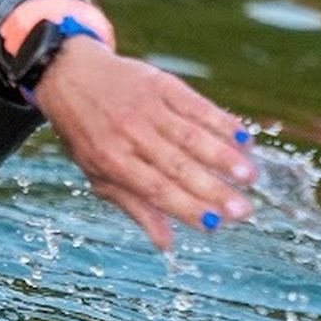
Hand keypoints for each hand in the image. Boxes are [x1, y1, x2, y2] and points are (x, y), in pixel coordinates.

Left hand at [31, 37, 256, 250]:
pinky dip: (221, 122)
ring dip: (223, 158)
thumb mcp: (97, 173)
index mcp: (110, 160)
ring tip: (250, 177)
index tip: (215, 224)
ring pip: (191, 136)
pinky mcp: (161, 84)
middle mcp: (129, 134)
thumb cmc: (87, 134)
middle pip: (178, 166)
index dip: (185, 207)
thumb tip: (165, 245)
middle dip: (213, 190)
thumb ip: (134, 206)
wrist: (70, 76)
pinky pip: (196, 105)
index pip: (154, 189)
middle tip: (244, 211)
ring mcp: (146, 107)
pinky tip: (243, 139)